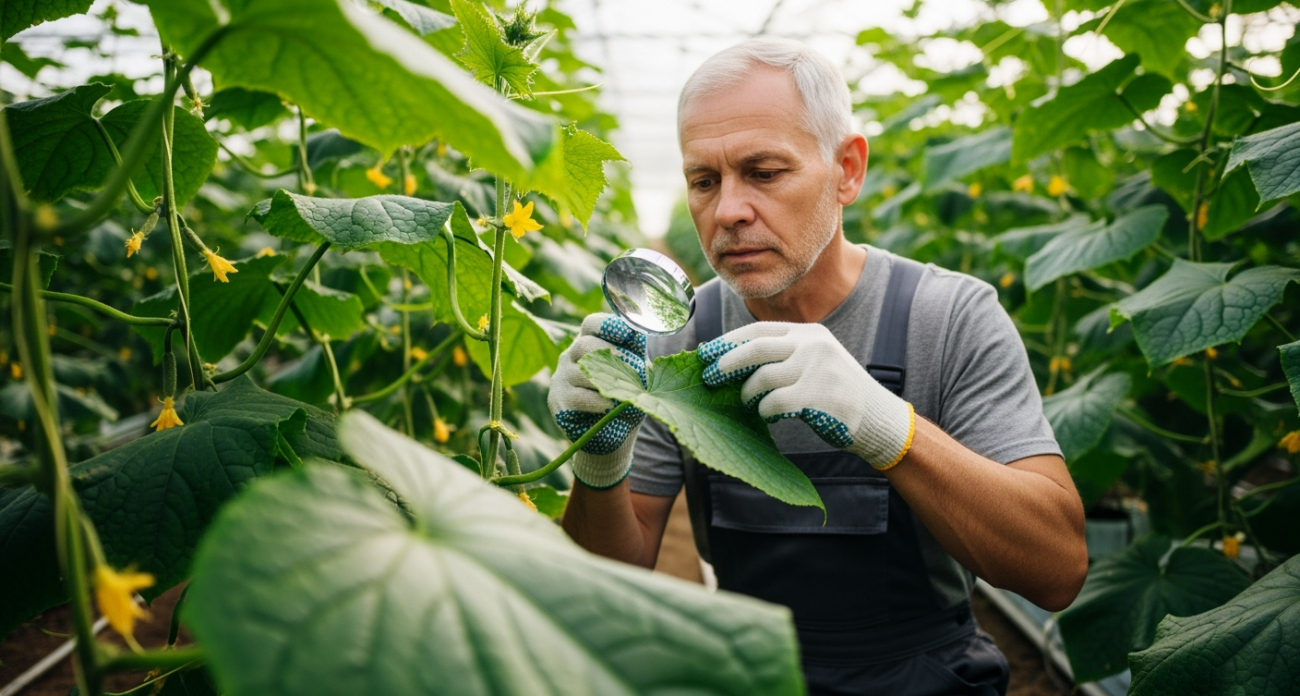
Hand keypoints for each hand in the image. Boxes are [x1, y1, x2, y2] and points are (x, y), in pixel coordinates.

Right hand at [548, 314, 647, 487]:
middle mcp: (570, 356)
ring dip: (606, 380)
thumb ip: (635, 354)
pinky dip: (596, 400)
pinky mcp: (558, 401)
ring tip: (623, 389)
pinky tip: (609, 405)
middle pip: (584, 345)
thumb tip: (639, 333)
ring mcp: (561, 378)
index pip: (592, 324)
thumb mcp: (635, 372)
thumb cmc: (625, 395)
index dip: (608, 325)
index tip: (627, 334)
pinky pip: (577, 397)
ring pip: (581, 372)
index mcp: (589, 343)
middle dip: (610, 354)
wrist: (612, 433)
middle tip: (630, 364)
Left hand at [697, 322, 914, 469]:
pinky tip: (767, 415)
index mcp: (808, 333)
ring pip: (762, 378)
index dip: (728, 341)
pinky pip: (775, 402)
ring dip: (747, 394)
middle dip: (727, 363)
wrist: (877, 417)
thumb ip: (783, 356)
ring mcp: (816, 369)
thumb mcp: (815, 360)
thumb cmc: (835, 392)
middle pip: (755, 349)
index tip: (706, 353)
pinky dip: (765, 411)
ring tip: (746, 402)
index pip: (758, 330)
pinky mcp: (818, 395)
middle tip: (710, 376)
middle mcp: (812, 345)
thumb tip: (730, 362)